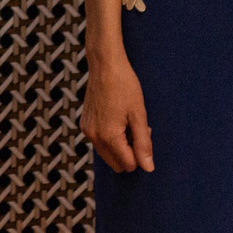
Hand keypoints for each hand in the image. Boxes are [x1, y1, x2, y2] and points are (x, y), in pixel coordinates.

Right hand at [83, 52, 154, 172]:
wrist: (105, 64)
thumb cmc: (125, 86)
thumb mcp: (139, 115)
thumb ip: (143, 144)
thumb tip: (148, 168)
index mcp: (108, 136)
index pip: (129, 165)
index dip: (140, 152)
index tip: (143, 131)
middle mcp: (94, 137)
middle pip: (116, 164)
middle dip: (129, 152)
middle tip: (136, 127)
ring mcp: (87, 131)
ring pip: (108, 154)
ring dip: (120, 145)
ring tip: (127, 121)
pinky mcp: (84, 124)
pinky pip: (100, 142)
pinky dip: (110, 137)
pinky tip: (116, 117)